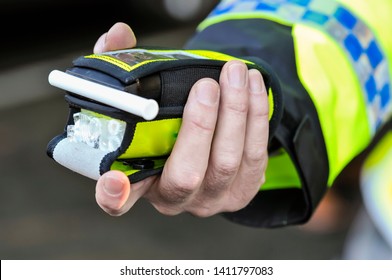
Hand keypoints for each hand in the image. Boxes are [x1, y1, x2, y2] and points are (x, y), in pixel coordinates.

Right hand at [94, 22, 269, 217]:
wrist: (202, 140)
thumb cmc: (166, 120)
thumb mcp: (140, 96)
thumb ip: (123, 67)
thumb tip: (118, 34)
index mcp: (139, 182)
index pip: (117, 200)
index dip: (113, 194)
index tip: (115, 180)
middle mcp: (174, 198)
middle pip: (187, 175)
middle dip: (200, 126)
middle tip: (206, 85)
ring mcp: (211, 198)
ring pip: (228, 162)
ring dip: (236, 112)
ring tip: (235, 73)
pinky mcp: (242, 190)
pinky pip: (255, 156)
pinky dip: (256, 117)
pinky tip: (253, 87)